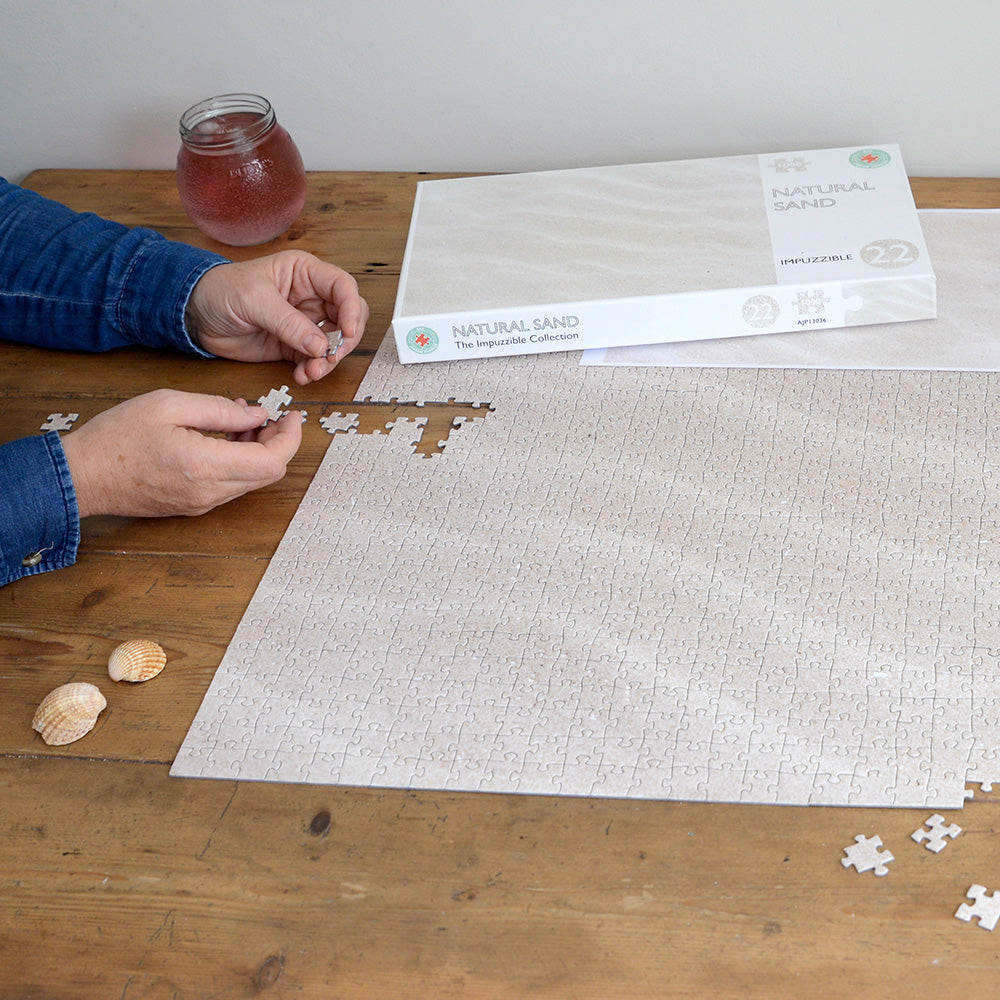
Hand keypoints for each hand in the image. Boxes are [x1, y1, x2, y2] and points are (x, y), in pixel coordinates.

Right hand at [61, 389, 301, 517]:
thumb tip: (257, 415)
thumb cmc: (115, 438)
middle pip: (268, 474)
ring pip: (251, 481)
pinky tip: (225, 439)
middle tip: (271, 415)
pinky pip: (231, 486)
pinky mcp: (194, 506)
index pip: (272, 461)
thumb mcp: (168, 404)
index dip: (291, 438)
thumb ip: (219, 409)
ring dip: (258, 452)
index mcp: (205, 467)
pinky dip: (239, 462)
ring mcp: (202, 504)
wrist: (80, 476)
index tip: (292, 416)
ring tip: (242, 421)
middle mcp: (209, 493)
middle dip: (278, 442)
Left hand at [184, 250, 369, 384]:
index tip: (348, 331)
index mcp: (304, 273)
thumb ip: (289, 323)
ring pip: (334, 342)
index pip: (343, 287)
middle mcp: (310, 297)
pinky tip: (301, 375)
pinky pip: (314, 360)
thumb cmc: (220, 291)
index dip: (352, 309)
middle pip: (347, 317)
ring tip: (312, 371)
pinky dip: (312, 370)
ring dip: (328, 360)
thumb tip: (319, 345)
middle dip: (344, 340)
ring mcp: (304, 323)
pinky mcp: (294, 345)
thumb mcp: (254, 300)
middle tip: (331, 356)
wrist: (194, 315)